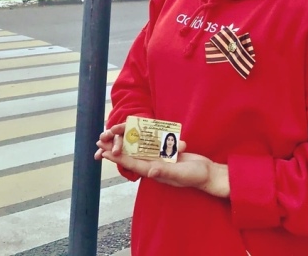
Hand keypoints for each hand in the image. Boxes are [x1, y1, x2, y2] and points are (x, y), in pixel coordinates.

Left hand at [95, 125, 228, 197]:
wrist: (207, 173)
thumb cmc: (195, 175)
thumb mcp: (180, 173)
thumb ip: (165, 171)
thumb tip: (149, 171)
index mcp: (154, 171)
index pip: (132, 164)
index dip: (118, 158)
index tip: (105, 152)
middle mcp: (153, 165)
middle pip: (131, 156)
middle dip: (116, 149)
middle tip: (101, 140)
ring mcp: (159, 159)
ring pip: (138, 149)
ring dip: (124, 142)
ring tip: (111, 134)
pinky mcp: (165, 153)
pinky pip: (150, 144)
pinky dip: (140, 139)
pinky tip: (133, 132)